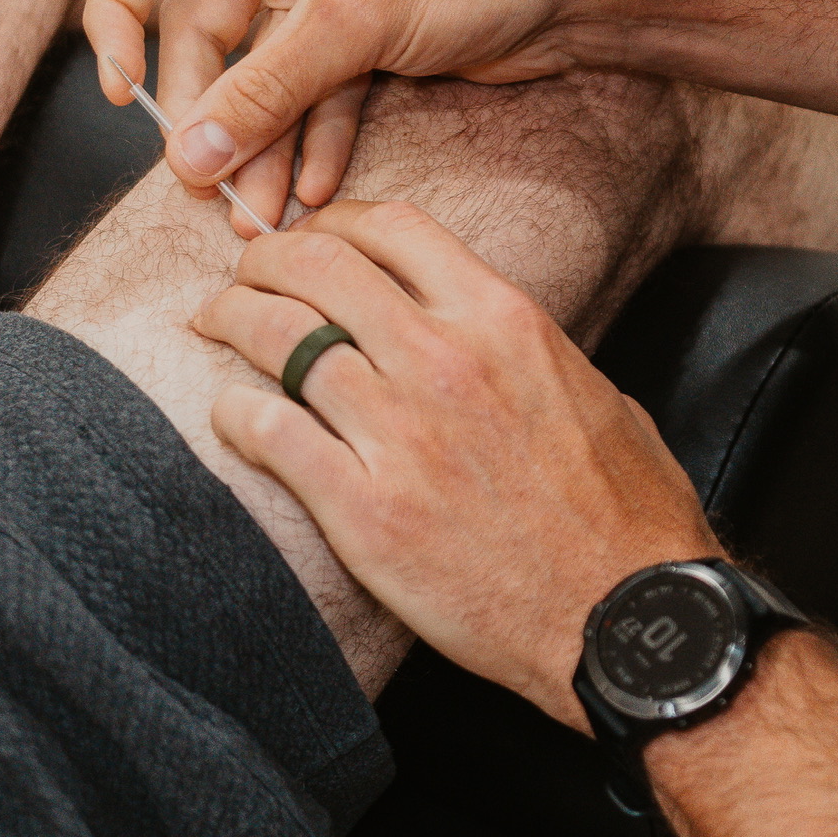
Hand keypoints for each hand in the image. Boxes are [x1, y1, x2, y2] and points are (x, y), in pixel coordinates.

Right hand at [85, 0, 653, 229]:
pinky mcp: (360, 34)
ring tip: (259, 215)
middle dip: (209, 113)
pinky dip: (309, 141)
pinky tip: (312, 192)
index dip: (115, 12)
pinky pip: (310, 94)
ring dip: (259, 145)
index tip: (118, 90)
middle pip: (200, 30)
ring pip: (259, 75)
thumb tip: (189, 155)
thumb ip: (263, 91)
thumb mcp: (351, 20)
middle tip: (207, 184)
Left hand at [195, 199, 721, 725]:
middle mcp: (446, 358)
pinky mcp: (366, 510)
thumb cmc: (621, 511)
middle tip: (243, 275)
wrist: (622, 615)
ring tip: (215, 325)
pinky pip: (268, 433)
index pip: (392, 227)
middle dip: (265, 259)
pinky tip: (232, 415)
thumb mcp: (588, 388)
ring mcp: (400, 433)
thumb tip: (478, 328)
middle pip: (319, 266)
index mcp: (503, 319)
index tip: (314, 237)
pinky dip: (235, 413)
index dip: (334, 221)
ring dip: (232, 320)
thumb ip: (521, 344)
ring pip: (279, 337)